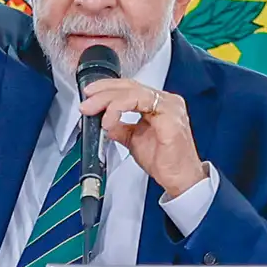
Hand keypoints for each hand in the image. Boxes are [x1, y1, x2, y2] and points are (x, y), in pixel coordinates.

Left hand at [78, 79, 206, 197]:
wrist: (180, 179)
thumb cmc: (164, 161)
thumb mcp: (133, 140)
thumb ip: (120, 127)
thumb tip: (102, 120)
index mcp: (159, 104)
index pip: (130, 88)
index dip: (107, 88)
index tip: (89, 96)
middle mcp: (166, 101)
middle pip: (129, 86)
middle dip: (103, 93)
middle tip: (86, 103)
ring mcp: (169, 106)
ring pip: (132, 92)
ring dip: (108, 100)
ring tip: (93, 110)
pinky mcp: (170, 117)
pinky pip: (140, 103)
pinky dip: (119, 109)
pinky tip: (109, 120)